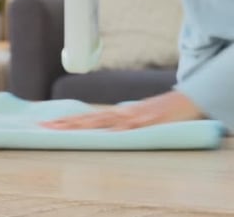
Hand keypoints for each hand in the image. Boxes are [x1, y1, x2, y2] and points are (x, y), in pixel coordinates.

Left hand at [41, 91, 204, 130]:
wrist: (189, 98)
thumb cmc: (168, 109)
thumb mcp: (145, 115)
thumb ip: (129, 119)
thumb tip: (116, 125)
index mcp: (124, 112)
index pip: (94, 117)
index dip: (72, 121)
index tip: (52, 124)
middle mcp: (126, 113)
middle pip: (93, 119)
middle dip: (68, 123)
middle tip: (44, 126)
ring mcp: (137, 116)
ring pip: (105, 121)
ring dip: (82, 126)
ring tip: (61, 129)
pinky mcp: (150, 121)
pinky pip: (130, 126)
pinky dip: (116, 130)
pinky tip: (103, 134)